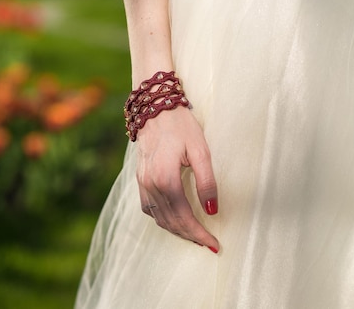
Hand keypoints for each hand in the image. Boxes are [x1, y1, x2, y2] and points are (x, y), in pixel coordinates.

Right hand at [136, 106, 219, 252]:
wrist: (154, 109)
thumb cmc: (181, 126)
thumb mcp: (201, 150)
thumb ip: (207, 181)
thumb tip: (213, 210)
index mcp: (166, 178)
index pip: (184, 216)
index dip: (199, 233)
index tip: (214, 244)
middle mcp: (151, 184)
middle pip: (171, 221)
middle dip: (191, 236)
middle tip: (209, 244)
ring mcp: (142, 183)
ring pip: (159, 218)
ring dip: (177, 230)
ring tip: (195, 236)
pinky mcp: (139, 179)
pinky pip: (148, 208)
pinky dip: (162, 219)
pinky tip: (174, 220)